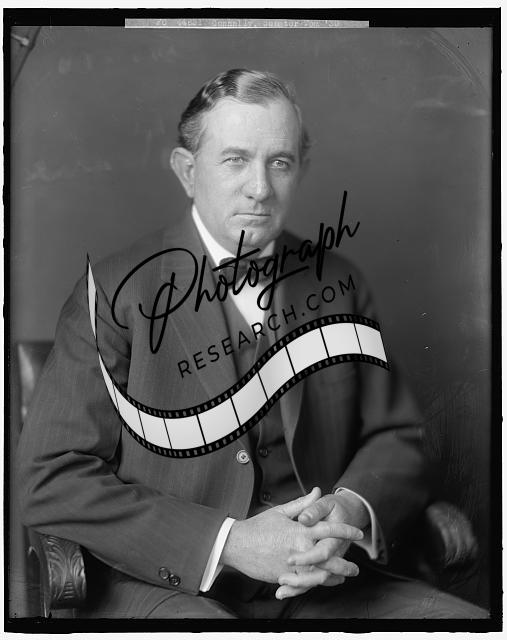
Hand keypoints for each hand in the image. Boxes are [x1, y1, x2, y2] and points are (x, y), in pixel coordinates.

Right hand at [220, 487, 363, 585]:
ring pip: (321, 575)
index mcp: (299, 530)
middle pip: (330, 558)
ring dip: (335, 576)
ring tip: (344, 576)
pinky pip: (306, 584)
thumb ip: (302, 504)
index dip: (346, 531)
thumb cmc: (258, 526)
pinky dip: (318, 584)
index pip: (329, 530)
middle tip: (356, 566)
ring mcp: (292, 565)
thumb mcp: (281, 511)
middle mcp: (299, 549)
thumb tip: (317, 491)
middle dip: (346, 563)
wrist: (236, 544)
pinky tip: (325, 582)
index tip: (357, 533)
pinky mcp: (285, 577)